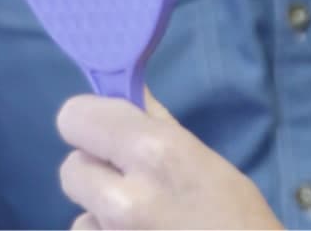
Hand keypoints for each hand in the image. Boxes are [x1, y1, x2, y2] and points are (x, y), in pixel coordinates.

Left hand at [57, 87, 282, 229]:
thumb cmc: (239, 219)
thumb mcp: (205, 161)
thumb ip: (159, 126)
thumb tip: (129, 94)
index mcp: (153, 152)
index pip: (75, 117)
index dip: (90, 123)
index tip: (108, 132)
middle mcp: (122, 196)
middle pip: (71, 167)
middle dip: (97, 172)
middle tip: (131, 182)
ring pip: (80, 214)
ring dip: (101, 216)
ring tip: (143, 224)